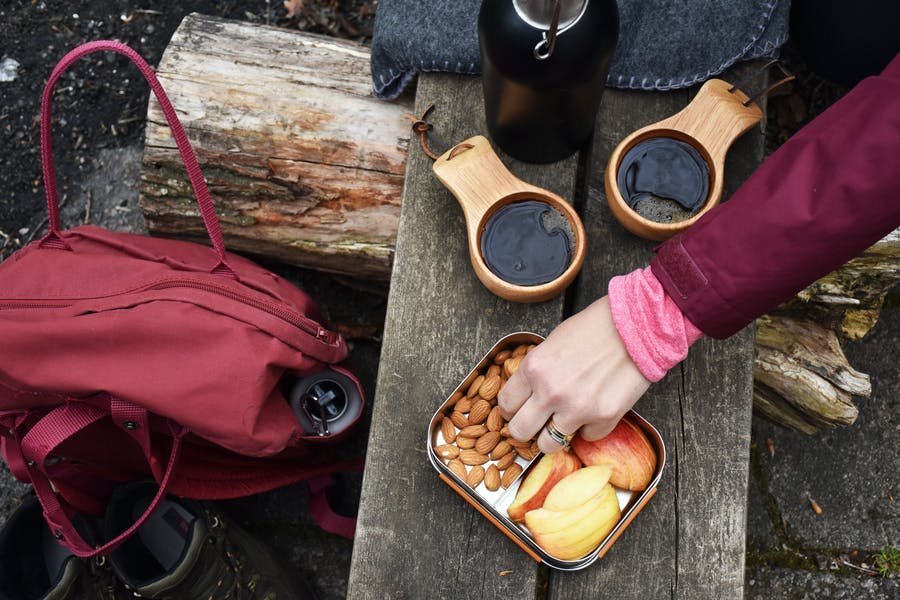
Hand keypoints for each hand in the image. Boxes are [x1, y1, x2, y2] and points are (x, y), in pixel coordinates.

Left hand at [497, 296, 650, 453]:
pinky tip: (595, 409)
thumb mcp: (552, 343)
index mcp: (534, 368)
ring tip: (566, 419)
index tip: (519, 409)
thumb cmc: (594, 328)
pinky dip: (589, 428)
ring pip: (549, 445)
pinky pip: (586, 437)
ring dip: (556, 434)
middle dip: (527, 429)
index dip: (512, 408)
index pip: (506, 405)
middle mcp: (551, 392)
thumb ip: (537, 372)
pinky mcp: (604, 418)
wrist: (635, 325)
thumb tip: (526, 395)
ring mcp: (577, 409)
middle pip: (520, 432)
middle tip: (537, 422)